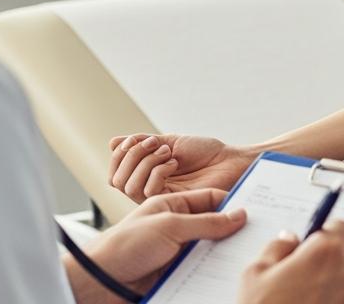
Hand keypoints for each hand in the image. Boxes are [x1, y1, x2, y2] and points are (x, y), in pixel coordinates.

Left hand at [65, 189, 245, 301]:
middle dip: (232, 231)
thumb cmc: (125, 246)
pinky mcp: (177, 271)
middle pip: (214, 225)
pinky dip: (213, 272)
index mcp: (173, 205)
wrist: (102, 281)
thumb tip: (238, 216)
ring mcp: (177, 250)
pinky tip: (225, 275)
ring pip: (210, 249)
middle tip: (255, 236)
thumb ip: (206, 222)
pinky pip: (202, 269)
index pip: (210, 199)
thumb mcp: (169, 226)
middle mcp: (177, 226)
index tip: (254, 212)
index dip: (232, 203)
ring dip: (223, 254)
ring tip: (243, 257)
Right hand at [109, 133, 255, 203]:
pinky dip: (157, 172)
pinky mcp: (171, 203)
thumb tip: (113, 142)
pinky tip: (174, 164)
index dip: (120, 154)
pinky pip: (148, 191)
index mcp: (147, 175)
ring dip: (144, 163)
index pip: (116, 171)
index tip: (136, 139)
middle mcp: (150, 189)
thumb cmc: (205, 152)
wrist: (230, 160)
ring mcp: (160, 198)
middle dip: (131, 156)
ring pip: (129, 187)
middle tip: (154, 144)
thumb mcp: (170, 142)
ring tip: (167, 154)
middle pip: (117, 180)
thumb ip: (143, 144)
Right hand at [238, 221, 343, 303]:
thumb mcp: (256, 273)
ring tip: (305, 299)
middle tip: (302, 275)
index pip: (340, 227)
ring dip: (333, 284)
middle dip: (327, 260)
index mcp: (324, 252)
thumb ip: (277, 247)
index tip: (315, 240)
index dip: (325, 232)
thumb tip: (289, 238)